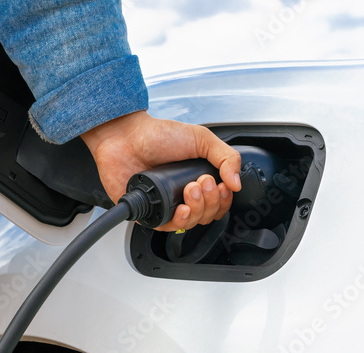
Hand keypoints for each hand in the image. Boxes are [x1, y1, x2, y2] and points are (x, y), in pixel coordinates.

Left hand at [80, 111, 241, 232]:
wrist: (126, 137)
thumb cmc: (158, 135)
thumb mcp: (201, 138)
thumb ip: (226, 157)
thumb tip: (236, 184)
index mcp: (198, 177)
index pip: (220, 200)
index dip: (224, 198)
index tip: (221, 184)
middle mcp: (185, 193)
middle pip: (210, 214)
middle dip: (211, 201)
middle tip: (202, 181)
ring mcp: (168, 203)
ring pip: (193, 223)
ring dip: (198, 209)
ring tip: (190, 189)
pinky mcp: (151, 212)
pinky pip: (169, 228)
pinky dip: (180, 221)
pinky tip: (182, 208)